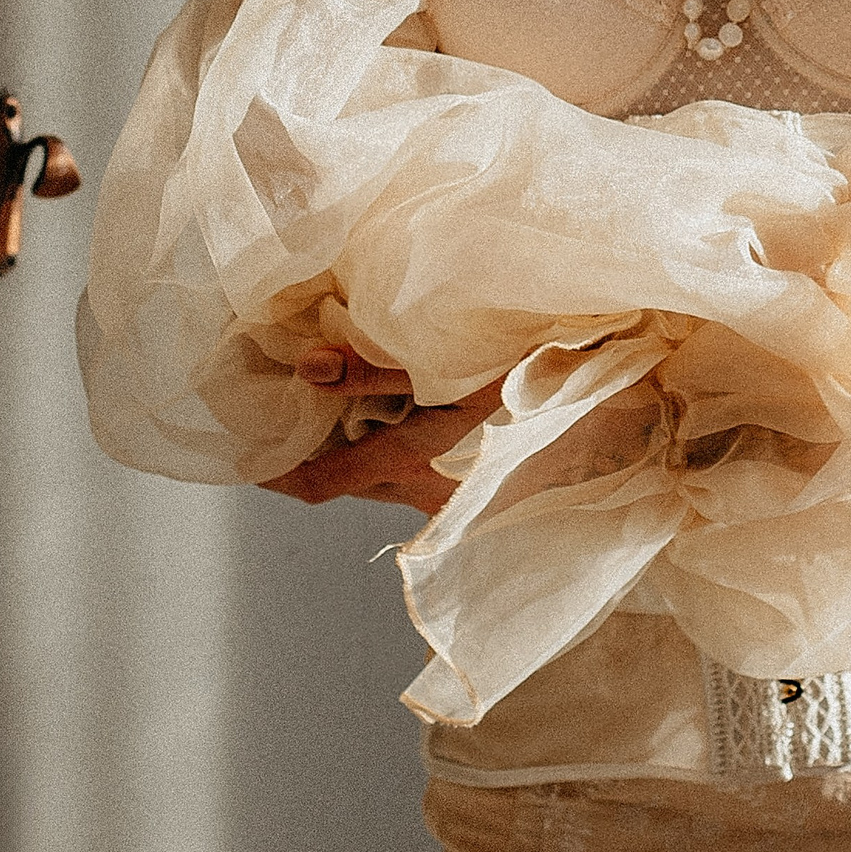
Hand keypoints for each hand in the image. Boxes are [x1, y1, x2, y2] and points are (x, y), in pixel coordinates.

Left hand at [258, 348, 501, 515]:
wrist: (608, 395)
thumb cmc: (525, 369)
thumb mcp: (440, 360)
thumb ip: (368, 367)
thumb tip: (304, 369)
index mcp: (406, 460)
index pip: (319, 483)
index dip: (274, 474)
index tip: (243, 456)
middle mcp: (423, 487)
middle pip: (348, 478)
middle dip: (313, 449)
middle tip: (287, 407)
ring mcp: (454, 492)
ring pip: (383, 473)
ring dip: (355, 442)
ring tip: (334, 398)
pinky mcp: (479, 481)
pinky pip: (418, 468)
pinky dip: (393, 441)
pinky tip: (400, 406)